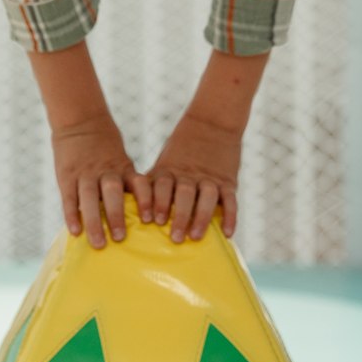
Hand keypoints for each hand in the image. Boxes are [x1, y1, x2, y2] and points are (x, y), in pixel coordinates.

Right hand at [49, 114, 138, 249]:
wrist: (80, 121)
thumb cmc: (105, 148)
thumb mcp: (122, 160)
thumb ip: (127, 183)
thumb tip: (143, 215)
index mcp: (123, 167)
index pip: (137, 184)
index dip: (144, 201)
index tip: (149, 220)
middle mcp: (105, 171)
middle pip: (112, 193)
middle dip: (116, 216)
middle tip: (120, 239)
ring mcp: (85, 173)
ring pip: (89, 198)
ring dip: (94, 221)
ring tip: (98, 243)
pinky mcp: (67, 176)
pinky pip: (69, 198)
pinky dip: (72, 215)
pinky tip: (75, 232)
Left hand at [136, 111, 242, 243]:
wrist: (212, 122)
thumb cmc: (181, 151)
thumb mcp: (164, 163)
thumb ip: (153, 185)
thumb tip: (131, 212)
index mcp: (170, 170)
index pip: (162, 187)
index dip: (158, 203)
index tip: (152, 222)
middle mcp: (189, 174)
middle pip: (184, 195)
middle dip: (180, 216)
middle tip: (175, 238)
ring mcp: (210, 177)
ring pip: (207, 197)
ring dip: (202, 218)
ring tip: (196, 237)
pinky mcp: (228, 180)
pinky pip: (230, 200)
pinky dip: (230, 216)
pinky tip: (227, 233)